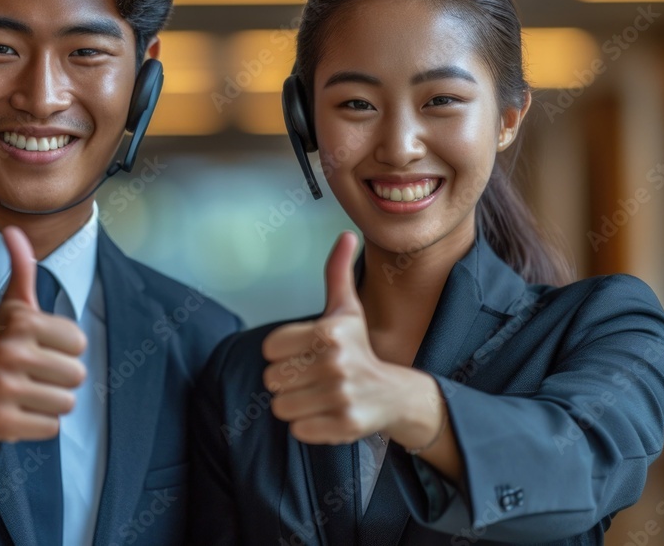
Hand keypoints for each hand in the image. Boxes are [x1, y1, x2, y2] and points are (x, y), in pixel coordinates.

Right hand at [0, 226, 86, 441]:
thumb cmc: (0, 342)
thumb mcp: (13, 305)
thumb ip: (21, 268)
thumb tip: (13, 229)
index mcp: (22, 324)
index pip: (80, 343)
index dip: (66, 347)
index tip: (42, 347)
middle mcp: (11, 355)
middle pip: (77, 375)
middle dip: (61, 377)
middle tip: (36, 372)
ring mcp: (4, 390)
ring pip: (67, 403)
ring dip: (52, 400)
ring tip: (29, 390)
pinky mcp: (2, 423)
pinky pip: (51, 427)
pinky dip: (40, 423)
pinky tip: (20, 409)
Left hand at [262, 231, 418, 444]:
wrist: (396, 395)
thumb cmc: (360, 348)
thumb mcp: (347, 309)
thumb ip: (338, 272)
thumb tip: (346, 234)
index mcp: (328, 332)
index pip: (268, 347)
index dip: (283, 353)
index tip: (305, 353)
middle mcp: (335, 363)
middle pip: (271, 379)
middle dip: (288, 380)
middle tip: (312, 376)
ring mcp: (340, 396)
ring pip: (280, 407)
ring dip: (295, 404)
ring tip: (318, 395)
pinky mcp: (344, 426)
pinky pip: (297, 430)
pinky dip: (308, 425)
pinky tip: (327, 413)